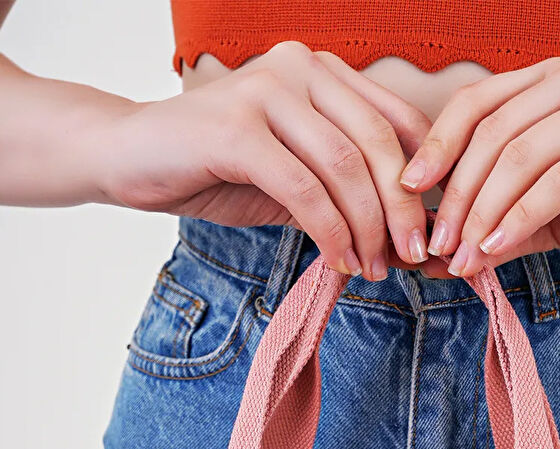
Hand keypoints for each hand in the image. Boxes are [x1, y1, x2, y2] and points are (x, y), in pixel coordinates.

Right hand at [94, 43, 430, 277]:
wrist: (131, 158)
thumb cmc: (216, 169)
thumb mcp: (294, 178)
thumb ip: (343, 194)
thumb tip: (404, 241)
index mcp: (320, 72)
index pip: (395, 122)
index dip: (421, 181)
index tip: (428, 232)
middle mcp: (298, 68)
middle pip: (379, 145)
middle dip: (402, 211)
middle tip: (409, 258)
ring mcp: (266, 92)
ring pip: (345, 168)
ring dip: (367, 228)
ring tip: (372, 268)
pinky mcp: (237, 129)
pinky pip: (302, 189)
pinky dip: (329, 232)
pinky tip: (338, 261)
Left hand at [399, 55, 559, 276]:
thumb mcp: (552, 217)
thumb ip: (501, 225)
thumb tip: (440, 258)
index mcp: (555, 81)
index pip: (477, 104)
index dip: (436, 148)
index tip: (407, 197)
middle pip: (492, 132)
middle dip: (456, 195)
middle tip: (435, 247)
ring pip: (521, 155)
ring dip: (483, 212)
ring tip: (462, 258)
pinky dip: (522, 217)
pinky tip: (499, 248)